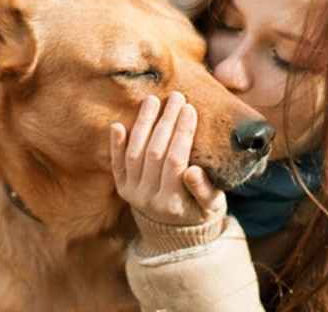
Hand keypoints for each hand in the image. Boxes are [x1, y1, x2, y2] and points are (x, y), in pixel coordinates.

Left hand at [111, 92, 226, 225]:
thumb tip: (192, 171)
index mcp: (172, 204)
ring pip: (135, 154)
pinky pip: (117, 164)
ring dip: (143, 125)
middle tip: (176, 97)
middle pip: (155, 153)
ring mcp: (131, 193)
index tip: (190, 109)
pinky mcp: (122, 187)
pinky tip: (118, 125)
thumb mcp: (212, 205)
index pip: (176, 161)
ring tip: (153, 100)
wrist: (176, 229)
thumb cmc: (200, 210)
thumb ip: (204, 190)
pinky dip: (115, 145)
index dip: (183, 134)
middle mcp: (147, 199)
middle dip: (166, 122)